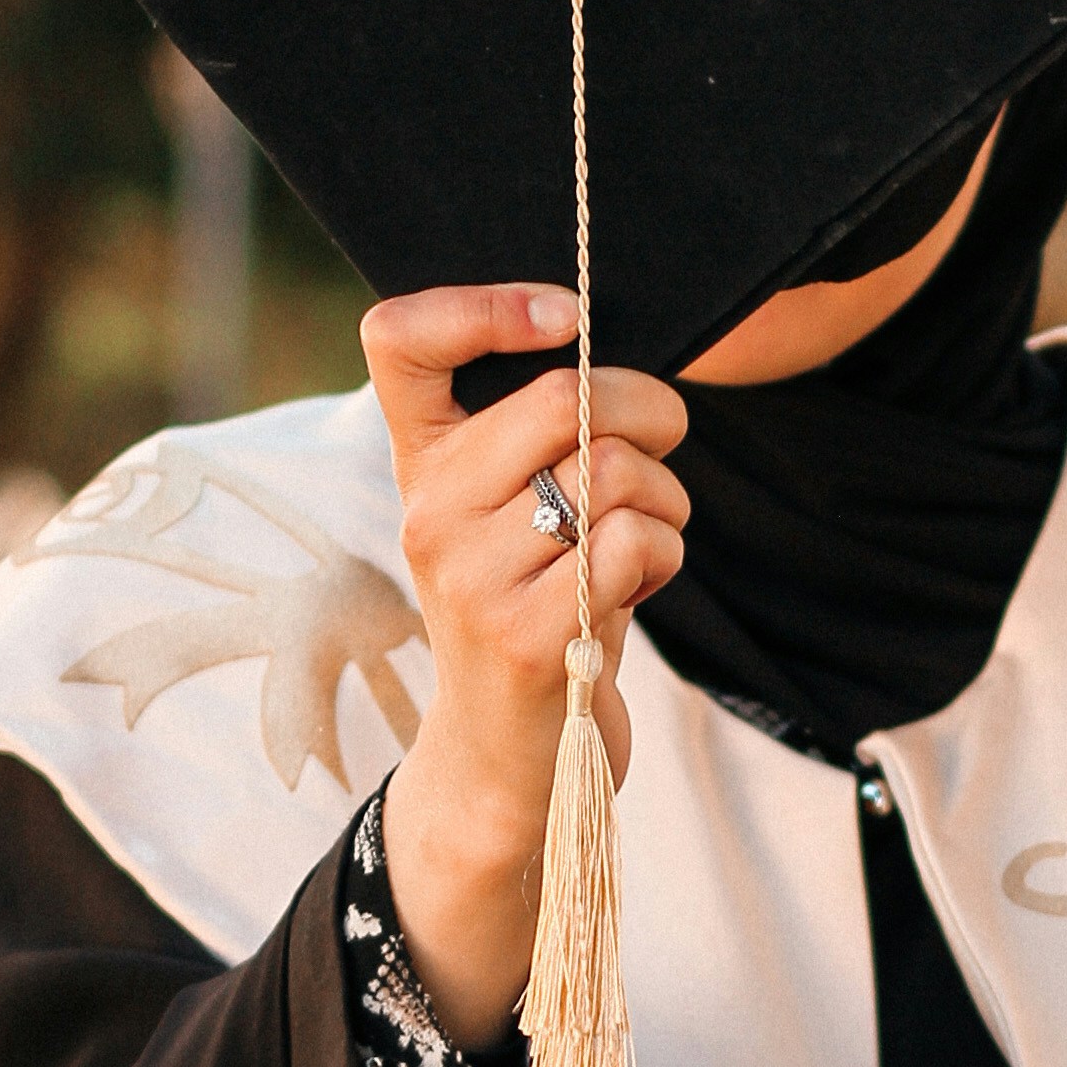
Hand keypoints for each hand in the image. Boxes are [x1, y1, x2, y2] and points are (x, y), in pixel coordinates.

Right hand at [362, 283, 690, 1048]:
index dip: (484, 303)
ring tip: (655, 532)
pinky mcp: (525, 634)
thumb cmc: (533, 613)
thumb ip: (539, 438)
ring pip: (610, 470)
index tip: (565, 316)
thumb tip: (612, 365)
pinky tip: (644, 582)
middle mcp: (430, 510)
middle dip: (648, 409)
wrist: (507, 762)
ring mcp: (471, 574)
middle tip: (667, 440)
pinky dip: (664, 553)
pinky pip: (630, 544)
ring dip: (667, 496)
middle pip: (561, 394)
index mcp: (421, 462)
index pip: (399, 339)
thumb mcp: (512, 517)